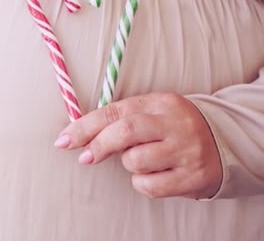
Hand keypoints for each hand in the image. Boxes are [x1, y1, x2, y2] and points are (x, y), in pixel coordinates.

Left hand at [54, 92, 222, 198]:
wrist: (223, 145)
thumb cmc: (173, 129)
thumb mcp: (153, 113)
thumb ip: (121, 118)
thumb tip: (78, 133)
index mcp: (162, 102)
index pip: (115, 111)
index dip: (85, 126)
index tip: (64, 140)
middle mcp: (176, 123)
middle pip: (125, 131)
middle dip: (98, 145)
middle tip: (85, 157)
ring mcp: (186, 150)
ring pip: (135, 161)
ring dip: (128, 164)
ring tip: (144, 159)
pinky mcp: (192, 177)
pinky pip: (149, 185)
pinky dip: (143, 182)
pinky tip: (156, 174)